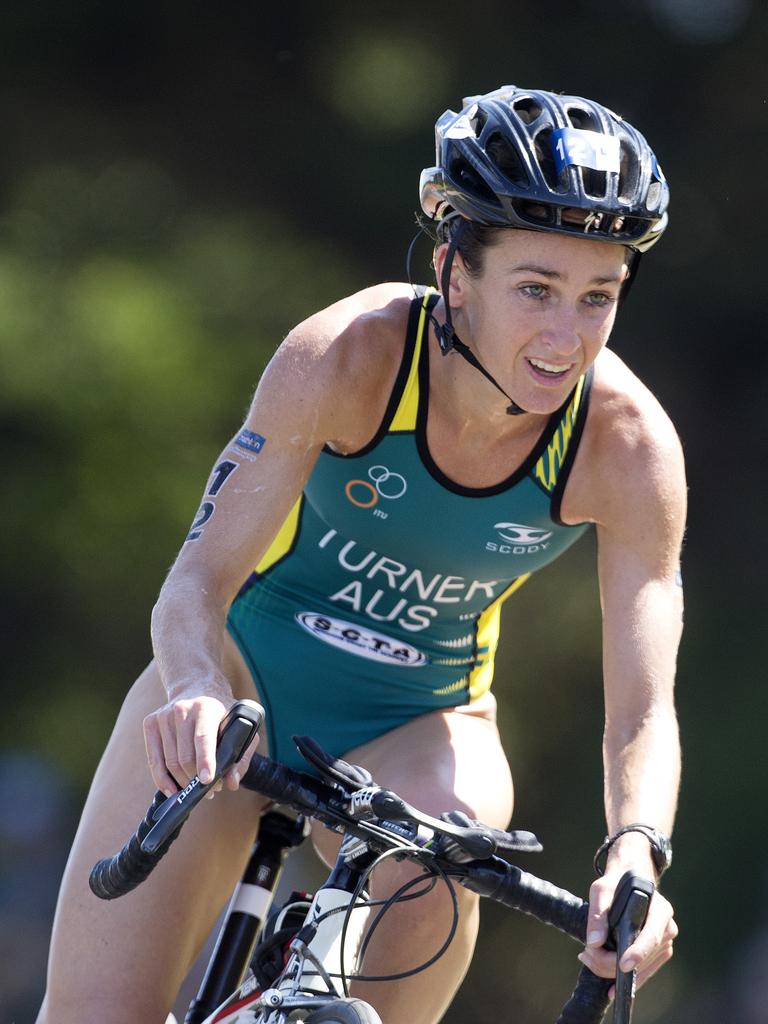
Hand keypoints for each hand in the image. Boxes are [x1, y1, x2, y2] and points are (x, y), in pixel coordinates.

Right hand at [143, 693, 257, 796]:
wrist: (196, 686)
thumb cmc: (222, 712)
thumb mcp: (240, 725)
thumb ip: (240, 755)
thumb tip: (231, 783)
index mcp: (206, 706)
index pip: (203, 738)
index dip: (205, 760)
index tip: (207, 781)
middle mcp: (182, 709)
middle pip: (185, 756)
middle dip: (197, 780)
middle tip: (211, 791)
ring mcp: (163, 716)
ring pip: (170, 762)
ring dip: (183, 783)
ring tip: (196, 789)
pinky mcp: (150, 723)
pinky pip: (154, 760)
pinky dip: (163, 780)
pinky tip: (173, 791)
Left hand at [578, 868, 677, 996]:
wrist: (628, 883)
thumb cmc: (615, 885)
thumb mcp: (601, 891)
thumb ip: (597, 914)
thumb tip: (594, 942)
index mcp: (660, 910)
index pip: (652, 936)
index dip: (638, 953)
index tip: (622, 965)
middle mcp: (667, 929)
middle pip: (643, 958)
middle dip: (612, 962)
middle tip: (586, 955)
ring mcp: (665, 944)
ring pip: (641, 970)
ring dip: (612, 970)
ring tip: (588, 958)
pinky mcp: (658, 954)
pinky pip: (643, 973)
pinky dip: (623, 978)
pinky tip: (606, 979)